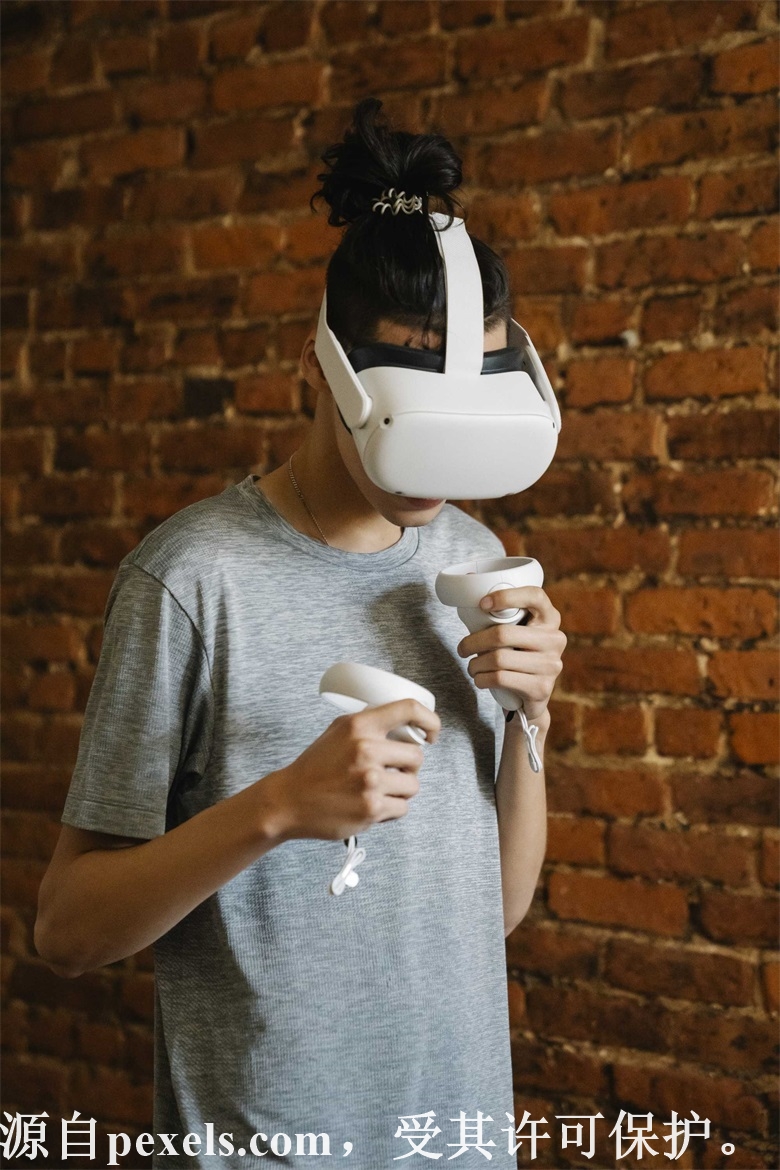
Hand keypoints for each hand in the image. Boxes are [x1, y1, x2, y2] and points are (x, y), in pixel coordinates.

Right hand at [261, 699, 440, 842]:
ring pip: (413, 784)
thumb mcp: (338, 730)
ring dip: (401, 788)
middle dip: (407, 765)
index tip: (431, 732)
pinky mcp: (372, 809)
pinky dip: (392, 808)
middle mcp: (366, 750)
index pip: (409, 709)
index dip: (429, 720)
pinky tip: (373, 804)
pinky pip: (403, 808)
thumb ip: (369, 724)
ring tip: (380, 789)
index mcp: (359, 725)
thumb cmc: (315, 766)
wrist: (289, 800)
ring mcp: (371, 781)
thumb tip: (406, 724)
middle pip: (417, 756)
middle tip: (391, 770)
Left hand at [456, 587, 566, 721]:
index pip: (535, 596)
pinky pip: (501, 679)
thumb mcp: (512, 633)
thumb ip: (497, 613)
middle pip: (504, 633)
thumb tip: (469, 575)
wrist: (530, 699)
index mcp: (549, 618)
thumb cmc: (515, 657)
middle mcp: (555, 639)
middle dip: (473, 642)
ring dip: (475, 665)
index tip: (481, 604)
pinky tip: (480, 679)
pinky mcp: (542, 688)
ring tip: (471, 667)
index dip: (506, 596)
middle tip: (462, 649)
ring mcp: (552, 664)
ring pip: (499, 659)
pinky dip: (482, 679)